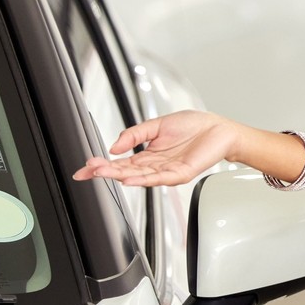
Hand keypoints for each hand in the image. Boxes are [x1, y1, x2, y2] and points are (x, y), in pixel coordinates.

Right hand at [73, 110, 243, 187]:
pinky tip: (129, 179)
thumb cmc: (193, 126)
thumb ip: (134, 134)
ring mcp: (167, 171)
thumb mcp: (156, 125)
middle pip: (125, 172)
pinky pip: (159, 178)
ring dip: (119, 176)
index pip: (120, 163)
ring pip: (139, 177)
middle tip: (87, 171)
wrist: (218, 128)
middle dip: (105, 172)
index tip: (86, 167)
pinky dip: (143, 180)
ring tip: (102, 173)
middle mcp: (155, 166)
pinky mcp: (180, 173)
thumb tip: (114, 147)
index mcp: (148, 155)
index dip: (103, 165)